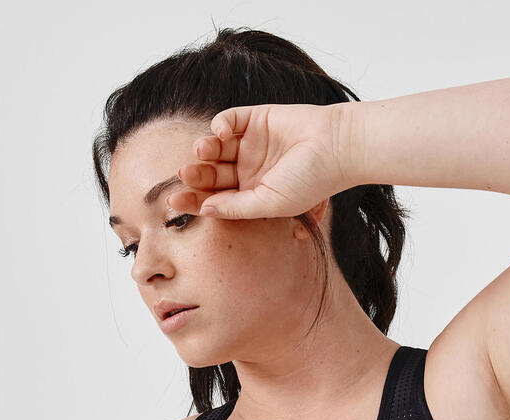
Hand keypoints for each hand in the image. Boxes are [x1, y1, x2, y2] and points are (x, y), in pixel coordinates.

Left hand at [166, 103, 353, 219]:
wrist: (336, 147)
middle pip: (212, 175)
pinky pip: (229, 120)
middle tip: (184, 174)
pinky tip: (222, 132)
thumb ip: (237, 208)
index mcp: (253, 195)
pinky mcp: (256, 119)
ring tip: (203, 151)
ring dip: (205, 150)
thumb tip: (205, 210)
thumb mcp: (270, 204)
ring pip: (216, 148)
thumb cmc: (310, 181)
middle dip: (196, 175)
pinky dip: (220, 124)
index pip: (216, 199)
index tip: (173, 203)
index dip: (194, 201)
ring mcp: (252, 145)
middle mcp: (250, 171)